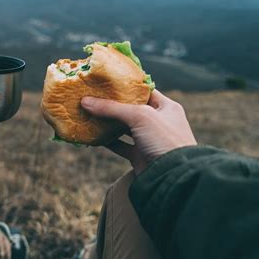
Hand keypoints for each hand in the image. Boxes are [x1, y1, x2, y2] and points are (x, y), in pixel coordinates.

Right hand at [81, 90, 196, 174]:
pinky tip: (93, 135)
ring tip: (90, 113)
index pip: (144, 91)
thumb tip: (85, 101)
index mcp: (166, 107)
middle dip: (112, 104)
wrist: (173, 176)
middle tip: (93, 96)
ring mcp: (148, 139)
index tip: (107, 82)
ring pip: (124, 127)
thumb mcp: (139, 117)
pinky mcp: (140, 155)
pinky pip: (120, 145)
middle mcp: (158, 122)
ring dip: (108, 122)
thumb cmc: (163, 140)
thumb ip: (112, 108)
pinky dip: (108, 141)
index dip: (126, 86)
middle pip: (131, 109)